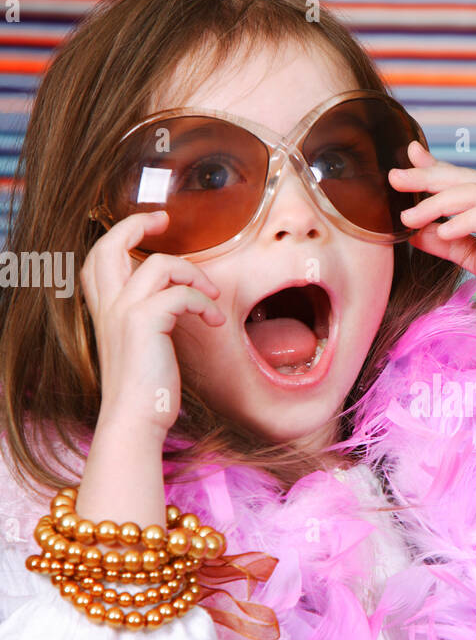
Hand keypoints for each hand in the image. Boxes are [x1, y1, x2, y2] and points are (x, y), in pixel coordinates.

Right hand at [80, 210, 224, 438]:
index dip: (122, 234)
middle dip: (138, 223)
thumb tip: (176, 298)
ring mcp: (122, 311)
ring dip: (194, 275)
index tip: (153, 226)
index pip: (98, 257)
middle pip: (109, 244)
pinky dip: (203, 303)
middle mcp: (107, 306)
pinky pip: (181, 293)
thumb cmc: (146, 391)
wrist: (135, 420)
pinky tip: (212, 320)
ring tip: (211, 299)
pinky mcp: (144, 322)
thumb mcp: (141, 346)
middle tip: (165, 220)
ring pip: (159, 264)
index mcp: (103, 310)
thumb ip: (148, 318)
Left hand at [390, 142, 475, 323]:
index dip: (432, 168)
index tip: (404, 163)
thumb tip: (415, 232)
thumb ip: (448, 242)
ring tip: (411, 218)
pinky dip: (464, 221)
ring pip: (473, 193)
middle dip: (426, 179)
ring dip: (437, 204)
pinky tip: (443, 231)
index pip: (461, 177)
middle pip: (463, 179)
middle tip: (395, 180)